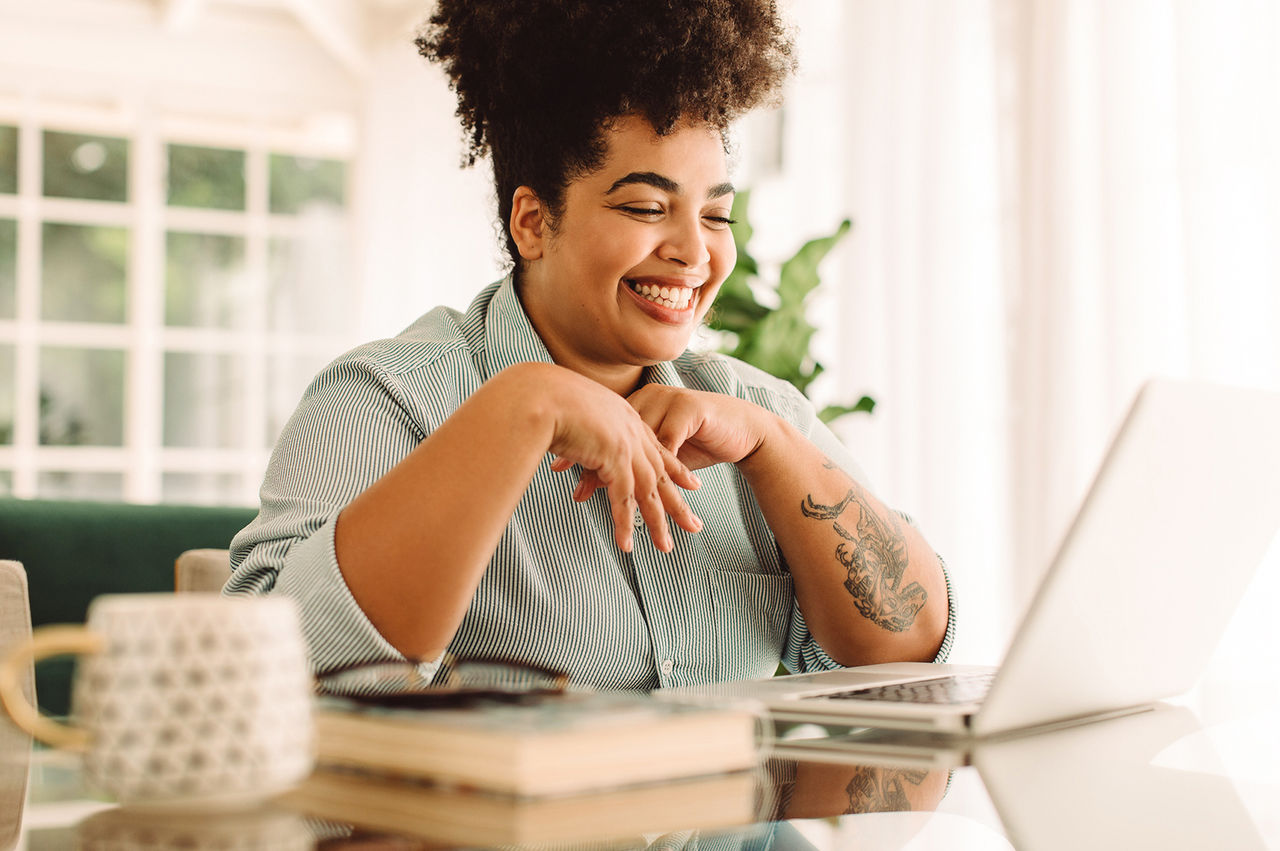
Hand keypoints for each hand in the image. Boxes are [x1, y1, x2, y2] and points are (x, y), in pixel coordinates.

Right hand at [540, 368, 702, 552]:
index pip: (656, 448)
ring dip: (657, 522)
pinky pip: (623, 498)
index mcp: (625, 417)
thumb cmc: (544, 399)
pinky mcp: (614, 459)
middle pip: (661, 473)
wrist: (540, 394)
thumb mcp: (572, 411)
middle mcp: (631, 431)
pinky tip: (627, 544)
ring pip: (648, 491)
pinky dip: (625, 523)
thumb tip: (574, 440)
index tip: (692, 484)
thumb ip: (581, 427)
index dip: (675, 468)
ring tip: (665, 547)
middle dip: (677, 502)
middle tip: (693, 525)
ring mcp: (625, 445)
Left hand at [564, 385, 772, 508]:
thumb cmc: (698, 441)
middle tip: (575, 488)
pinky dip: (657, 467)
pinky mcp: (690, 410)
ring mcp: (670, 401)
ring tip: (607, 495)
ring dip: (625, 471)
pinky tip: (646, 485)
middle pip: (616, 433)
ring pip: (640, 441)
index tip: (557, 465)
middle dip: (595, 463)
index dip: (581, 447)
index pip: (603, 426)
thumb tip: (590, 479)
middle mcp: (650, 398)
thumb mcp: (659, 451)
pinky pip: (669, 442)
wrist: (742, 429)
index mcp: (637, 403)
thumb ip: (629, 460)